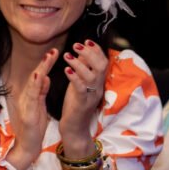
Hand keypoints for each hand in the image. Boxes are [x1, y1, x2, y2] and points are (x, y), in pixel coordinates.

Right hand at [4, 49, 57, 169]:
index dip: (46, 64)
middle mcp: (27, 97)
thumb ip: (40, 91)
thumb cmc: (34, 127)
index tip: (54, 52)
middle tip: (53, 50)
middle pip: (36, 76)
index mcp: (32, 95)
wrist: (27, 145)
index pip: (40, 76)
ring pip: (33, 84)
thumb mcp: (39, 106)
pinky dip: (35, 85)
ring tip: (47, 59)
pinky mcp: (28, 112)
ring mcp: (26, 104)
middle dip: (44, 63)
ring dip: (40, 70)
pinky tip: (38, 76)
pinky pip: (32, 97)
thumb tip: (44, 76)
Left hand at [58, 40, 108, 157]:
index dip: (96, 50)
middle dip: (90, 53)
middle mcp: (98, 88)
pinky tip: (66, 70)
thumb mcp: (79, 84)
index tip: (87, 41)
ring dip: (79, 63)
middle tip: (77, 45)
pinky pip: (81, 88)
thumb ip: (83, 70)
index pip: (103, 62)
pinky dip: (74, 78)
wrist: (74, 128)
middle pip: (101, 66)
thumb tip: (81, 53)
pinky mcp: (82, 103)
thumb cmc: (75, 105)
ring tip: (67, 56)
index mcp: (98, 82)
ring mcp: (91, 96)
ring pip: (91, 76)